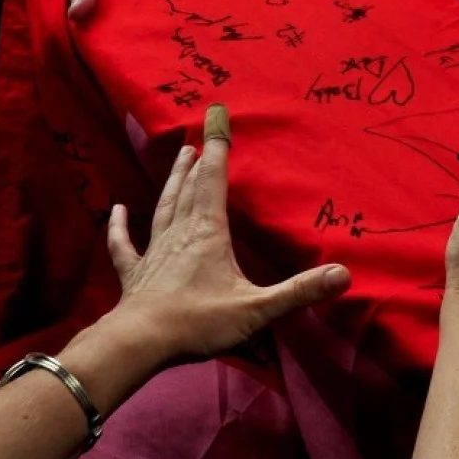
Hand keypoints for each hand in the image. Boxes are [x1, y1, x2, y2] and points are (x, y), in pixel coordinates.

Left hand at [102, 104, 350, 360]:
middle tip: (198, 140)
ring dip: (172, 182)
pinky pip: (125, 244)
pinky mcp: (134, 274)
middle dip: (197, 163)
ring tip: (178, 159)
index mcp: (208, 232)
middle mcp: (180, 233)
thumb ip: (298, 291)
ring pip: (164, 207)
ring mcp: (153, 252)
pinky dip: (119, 225)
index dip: (217, 147)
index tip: (216, 116)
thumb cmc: (198, 322)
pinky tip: (115, 210)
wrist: (140, 342)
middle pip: (189, 189)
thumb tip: (343, 274)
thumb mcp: (257, 309)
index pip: (214, 180)